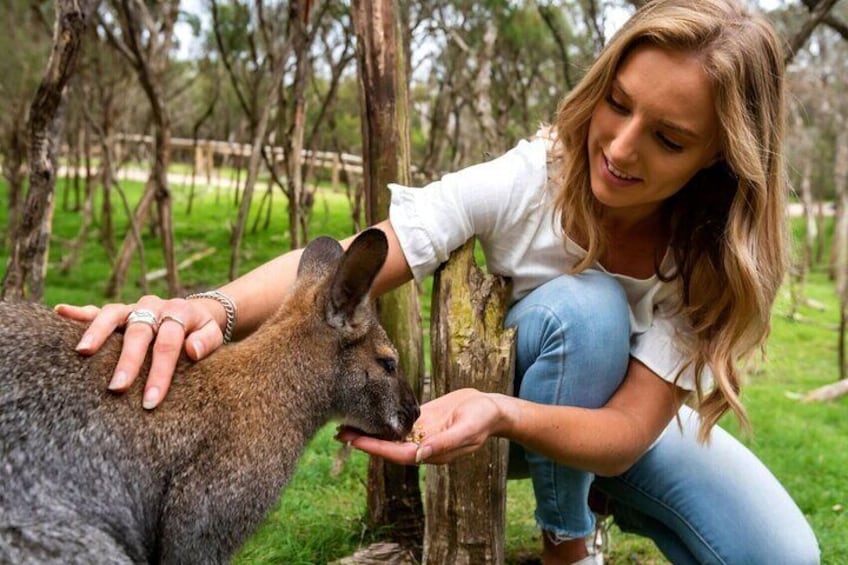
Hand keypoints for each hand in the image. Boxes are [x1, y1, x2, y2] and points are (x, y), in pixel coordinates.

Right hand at [55, 295, 225, 408]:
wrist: (197, 312)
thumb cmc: (202, 331)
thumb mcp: (214, 334)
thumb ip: (206, 341)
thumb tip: (192, 351)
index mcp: (179, 312)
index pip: (168, 343)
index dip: (160, 372)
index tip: (151, 399)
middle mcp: (154, 306)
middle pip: (139, 332)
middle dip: (128, 361)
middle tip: (117, 388)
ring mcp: (134, 307)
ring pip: (113, 315)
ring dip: (97, 332)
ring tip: (83, 352)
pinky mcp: (120, 311)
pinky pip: (97, 310)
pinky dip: (79, 312)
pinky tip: (60, 312)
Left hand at [335, 388, 509, 464]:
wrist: (492, 408)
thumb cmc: (483, 419)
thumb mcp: (467, 429)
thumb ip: (445, 443)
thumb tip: (421, 455)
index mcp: (432, 452)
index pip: (397, 454)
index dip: (376, 448)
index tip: (355, 441)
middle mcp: (423, 446)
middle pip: (388, 446)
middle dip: (365, 440)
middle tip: (339, 432)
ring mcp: (422, 434)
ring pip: (389, 435)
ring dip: (369, 431)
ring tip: (344, 425)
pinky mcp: (422, 421)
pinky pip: (397, 422)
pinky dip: (381, 419)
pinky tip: (366, 413)